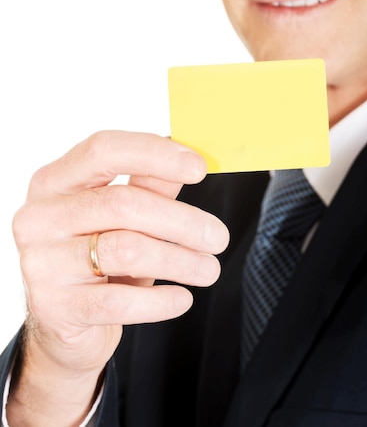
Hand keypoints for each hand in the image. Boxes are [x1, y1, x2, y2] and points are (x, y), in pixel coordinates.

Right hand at [9, 131, 228, 422]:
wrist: (59, 325)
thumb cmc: (93, 258)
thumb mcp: (119, 217)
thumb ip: (149, 185)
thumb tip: (190, 156)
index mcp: (54, 181)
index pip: (104, 151)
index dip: (155, 154)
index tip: (200, 167)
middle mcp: (40, 216)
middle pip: (121, 203)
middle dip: (181, 220)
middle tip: (218, 237)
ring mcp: (41, 262)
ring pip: (126, 251)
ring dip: (180, 261)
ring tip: (209, 269)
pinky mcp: (54, 307)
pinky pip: (120, 301)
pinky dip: (160, 301)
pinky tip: (182, 299)